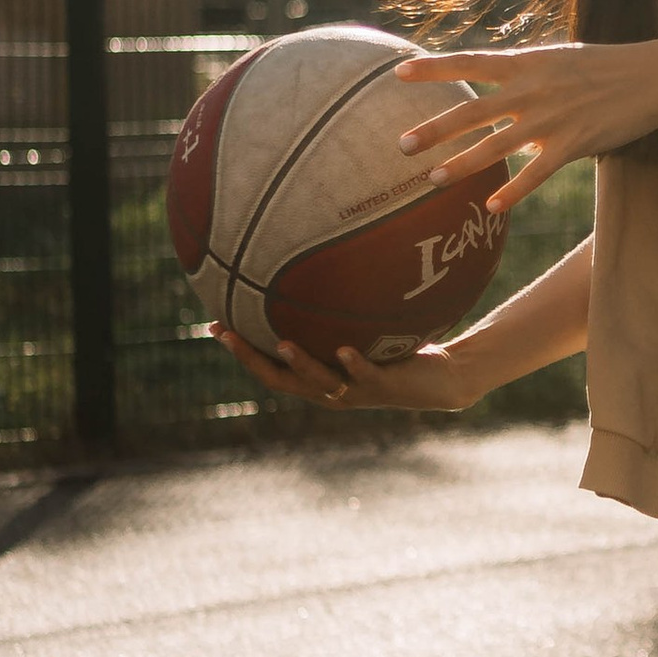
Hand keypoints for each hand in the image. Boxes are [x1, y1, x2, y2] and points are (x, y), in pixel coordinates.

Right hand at [207, 323, 486, 413]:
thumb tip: (320, 266)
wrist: (443, 380)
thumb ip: (339, 310)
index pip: (268, 367)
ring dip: (299, 363)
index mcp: (318, 379)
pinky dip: (353, 363)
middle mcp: (331, 390)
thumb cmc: (397, 352)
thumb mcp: (362, 328)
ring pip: (319, 382)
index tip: (213, 325)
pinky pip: (367, 374)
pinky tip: (344, 349)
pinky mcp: (386, 386)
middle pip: (279, 380)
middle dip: (251, 358)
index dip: (240, 350)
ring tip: (280, 343)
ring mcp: (357, 390)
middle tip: (228, 334)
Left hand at [395, 36, 657, 210]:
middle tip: (401, 145)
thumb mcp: (559, 60)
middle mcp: (533, 89)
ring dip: (463, 163)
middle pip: (473, 110)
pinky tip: (491, 206)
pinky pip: (536, 172)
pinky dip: (513, 190)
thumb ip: (526, 79)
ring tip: (434, 179)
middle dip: (435, 128)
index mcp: (527, 63)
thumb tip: (501, 101)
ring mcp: (552, 117)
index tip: (397, 73)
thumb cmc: (607, 67)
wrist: (655, 75)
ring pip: (497, 144)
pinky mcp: (574, 143)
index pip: (470, 62)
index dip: (433, 68)